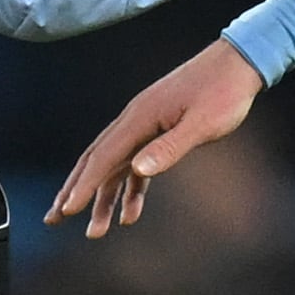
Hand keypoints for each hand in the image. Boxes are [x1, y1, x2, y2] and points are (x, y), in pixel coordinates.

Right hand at [48, 38, 265, 238]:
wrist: (239, 63)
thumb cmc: (224, 92)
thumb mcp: (202, 124)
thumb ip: (170, 147)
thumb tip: (138, 170)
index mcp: (140, 118)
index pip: (103, 157)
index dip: (83, 186)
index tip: (66, 211)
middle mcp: (134, 119)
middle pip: (95, 160)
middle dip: (74, 191)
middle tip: (54, 219)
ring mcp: (145, 124)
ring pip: (114, 166)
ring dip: (102, 197)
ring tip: (94, 231)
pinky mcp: (158, 129)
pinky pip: (135, 164)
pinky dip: (130, 189)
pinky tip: (130, 212)